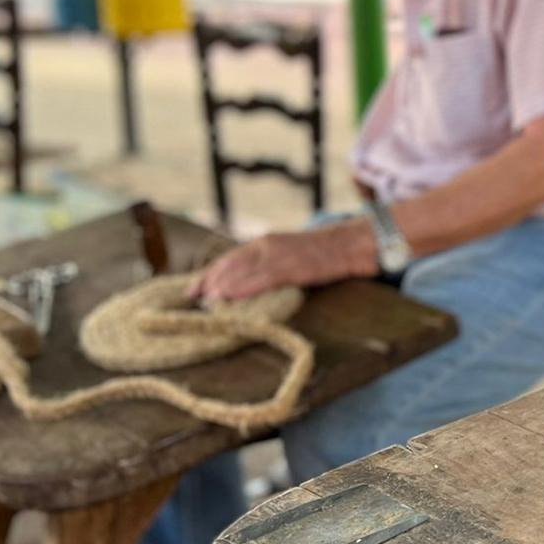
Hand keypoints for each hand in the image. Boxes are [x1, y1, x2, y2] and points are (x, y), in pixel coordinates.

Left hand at [194, 222, 370, 303]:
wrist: (350, 243)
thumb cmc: (323, 253)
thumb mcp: (290, 253)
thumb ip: (270, 264)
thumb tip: (250, 283)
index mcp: (265, 242)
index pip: (230, 258)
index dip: (209, 273)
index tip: (193, 289)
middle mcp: (266, 245)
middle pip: (229, 264)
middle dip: (210, 281)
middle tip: (192, 298)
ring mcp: (278, 256)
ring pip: (240, 271)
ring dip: (220, 286)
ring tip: (206, 301)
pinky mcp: (291, 267)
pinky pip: (259, 279)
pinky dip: (240, 288)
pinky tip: (227, 296)